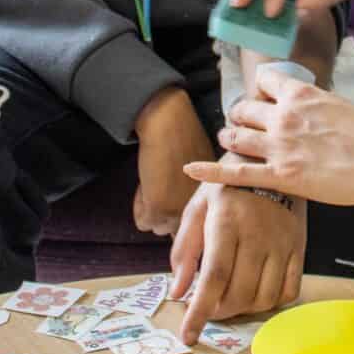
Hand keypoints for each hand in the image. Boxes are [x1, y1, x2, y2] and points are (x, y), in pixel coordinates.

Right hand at [133, 87, 215, 235]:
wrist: (169, 124)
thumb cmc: (184, 140)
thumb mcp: (203, 170)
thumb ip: (198, 194)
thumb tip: (186, 219)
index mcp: (214, 199)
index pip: (199, 226)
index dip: (182, 211)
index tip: (177, 193)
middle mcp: (201, 209)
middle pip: (177, 229)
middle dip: (167, 212)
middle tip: (165, 184)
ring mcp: (181, 210)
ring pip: (159, 227)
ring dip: (153, 209)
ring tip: (157, 181)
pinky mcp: (160, 208)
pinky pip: (143, 221)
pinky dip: (140, 204)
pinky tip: (147, 182)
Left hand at [170, 155, 307, 342]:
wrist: (267, 160)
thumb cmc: (227, 186)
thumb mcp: (198, 207)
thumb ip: (184, 250)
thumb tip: (177, 292)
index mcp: (227, 221)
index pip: (214, 277)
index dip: (199, 312)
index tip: (188, 335)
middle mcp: (257, 232)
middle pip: (239, 293)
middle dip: (218, 312)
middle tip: (210, 307)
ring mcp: (282, 240)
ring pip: (264, 297)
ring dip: (244, 309)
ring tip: (232, 298)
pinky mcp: (300, 245)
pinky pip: (289, 290)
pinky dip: (272, 302)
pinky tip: (258, 291)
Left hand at [184, 68, 353, 206]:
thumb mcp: (338, 103)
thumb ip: (312, 103)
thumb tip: (303, 106)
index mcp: (300, 93)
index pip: (262, 81)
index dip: (259, 90)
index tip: (262, 98)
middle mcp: (284, 115)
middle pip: (244, 110)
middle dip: (241, 117)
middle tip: (245, 126)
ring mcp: (280, 147)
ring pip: (237, 138)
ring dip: (230, 138)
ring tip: (230, 141)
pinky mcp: (281, 176)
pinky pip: (237, 174)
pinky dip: (211, 171)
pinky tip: (191, 170)